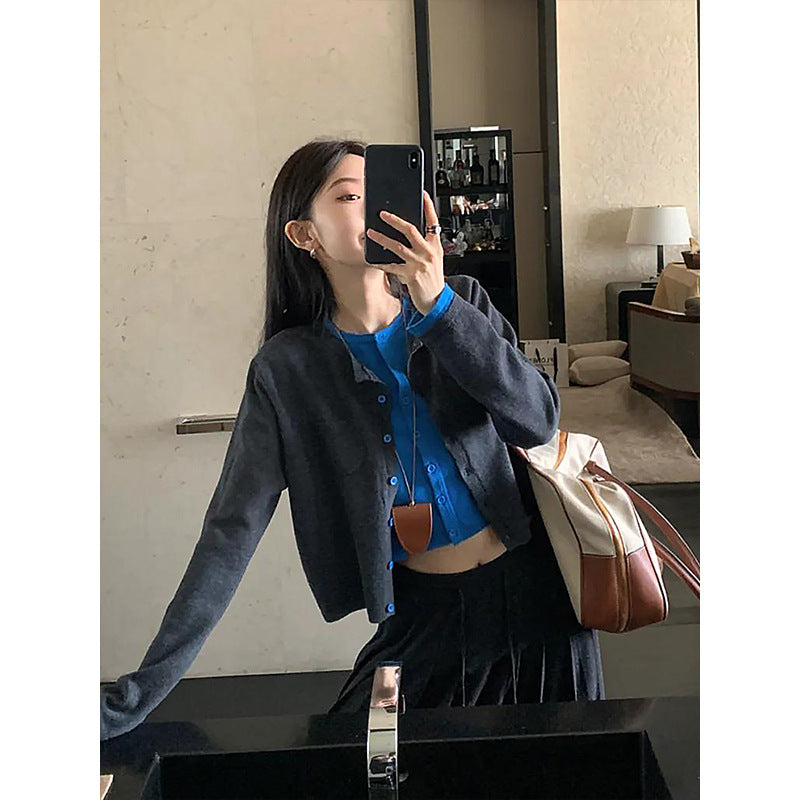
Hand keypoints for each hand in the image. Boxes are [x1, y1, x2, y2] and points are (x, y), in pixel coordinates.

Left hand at [365, 189, 444, 314]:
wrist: (436, 300)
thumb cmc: (433, 279)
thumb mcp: (433, 259)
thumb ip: (423, 246)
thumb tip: (405, 233)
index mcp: (435, 245)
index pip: (433, 221)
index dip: (428, 206)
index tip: (423, 194)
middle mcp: (428, 252)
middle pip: (410, 229)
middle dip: (395, 220)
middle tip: (382, 213)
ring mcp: (419, 263)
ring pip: (397, 246)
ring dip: (381, 238)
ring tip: (370, 233)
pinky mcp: (410, 275)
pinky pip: (391, 266)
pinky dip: (380, 262)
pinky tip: (372, 259)